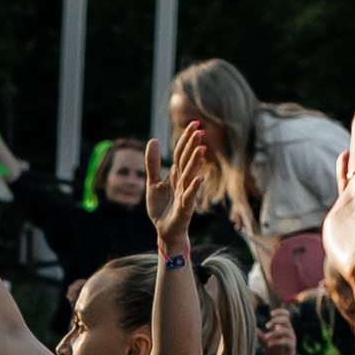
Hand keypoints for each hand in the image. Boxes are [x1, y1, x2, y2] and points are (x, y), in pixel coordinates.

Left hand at [143, 120, 214, 239]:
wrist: (164, 231)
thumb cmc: (161, 208)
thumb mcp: (152, 182)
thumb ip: (152, 163)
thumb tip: (153, 139)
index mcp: (176, 175)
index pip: (181, 153)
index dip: (186, 139)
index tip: (194, 124)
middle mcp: (183, 182)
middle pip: (187, 161)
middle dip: (192, 146)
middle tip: (199, 130)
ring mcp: (185, 194)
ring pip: (190, 176)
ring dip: (195, 163)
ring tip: (201, 148)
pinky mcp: (185, 208)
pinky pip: (190, 196)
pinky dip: (194, 188)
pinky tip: (200, 178)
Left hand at [259, 306, 297, 354]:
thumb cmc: (275, 351)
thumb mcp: (265, 343)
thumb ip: (260, 337)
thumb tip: (254, 329)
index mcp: (284, 328)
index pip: (286, 315)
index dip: (280, 312)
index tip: (271, 313)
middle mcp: (289, 332)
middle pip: (286, 320)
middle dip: (276, 321)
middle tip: (267, 326)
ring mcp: (291, 339)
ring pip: (286, 330)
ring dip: (275, 332)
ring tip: (266, 337)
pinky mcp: (291, 347)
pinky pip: (286, 342)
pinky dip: (277, 342)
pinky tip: (269, 344)